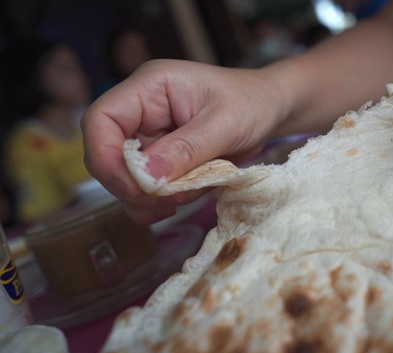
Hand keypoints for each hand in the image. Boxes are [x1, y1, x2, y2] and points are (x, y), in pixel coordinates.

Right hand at [82, 60, 284, 222]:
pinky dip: (158, 202)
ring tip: (187, 197)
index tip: (136, 187)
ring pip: (123, 178)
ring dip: (149, 198)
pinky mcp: (160, 159)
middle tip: (170, 200)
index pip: (100, 119)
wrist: (270, 110)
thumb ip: (187, 149)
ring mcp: (149, 136)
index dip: (106, 157)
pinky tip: (183, 200)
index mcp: (150, 87)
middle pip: (106, 155)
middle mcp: (141, 111)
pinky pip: (144, 188)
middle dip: (133, 185)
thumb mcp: (225, 123)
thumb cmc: (252, 102)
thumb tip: (148, 178)